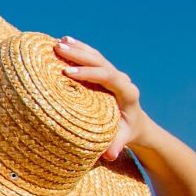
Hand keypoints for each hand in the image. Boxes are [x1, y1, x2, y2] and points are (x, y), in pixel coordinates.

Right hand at [54, 36, 152, 159]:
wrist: (136, 123)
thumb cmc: (126, 132)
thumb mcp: (123, 138)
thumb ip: (117, 144)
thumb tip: (109, 155)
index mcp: (127, 93)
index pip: (109, 77)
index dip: (89, 73)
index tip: (69, 73)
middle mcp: (122, 80)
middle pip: (101, 62)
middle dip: (80, 55)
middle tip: (59, 49)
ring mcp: (114, 74)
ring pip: (96, 57)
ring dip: (78, 49)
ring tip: (59, 42)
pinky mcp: (106, 72)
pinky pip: (93, 57)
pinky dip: (80, 49)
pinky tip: (65, 40)